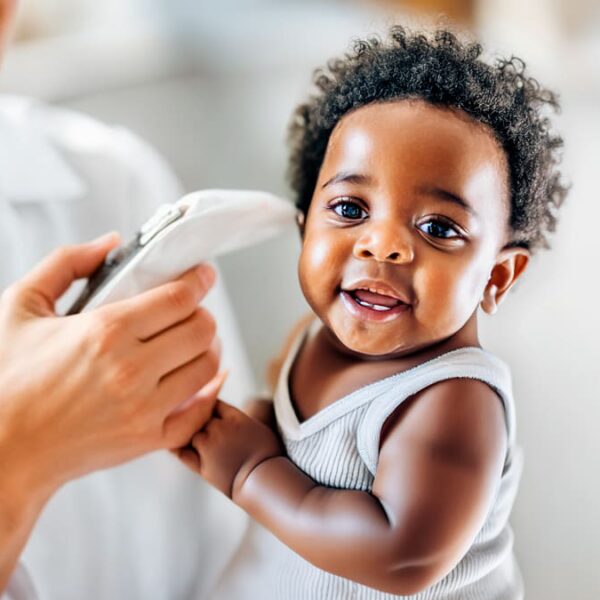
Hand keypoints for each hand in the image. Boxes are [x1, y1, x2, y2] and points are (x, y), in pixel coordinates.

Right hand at [0, 233, 220, 507]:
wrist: (2, 448)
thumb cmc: (9, 378)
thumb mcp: (22, 306)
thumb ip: (67, 263)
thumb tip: (111, 242)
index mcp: (105, 330)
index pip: (180, 297)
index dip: (200, 280)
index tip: (203, 275)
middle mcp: (130, 369)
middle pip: (202, 329)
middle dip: (203, 312)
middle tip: (193, 310)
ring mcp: (144, 407)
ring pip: (208, 366)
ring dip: (208, 348)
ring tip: (193, 342)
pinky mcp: (148, 438)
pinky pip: (201, 411)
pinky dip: (210, 391)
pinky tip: (203, 378)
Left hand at [179, 400, 283, 498]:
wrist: (266, 482)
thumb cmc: (267, 455)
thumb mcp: (257, 428)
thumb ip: (238, 418)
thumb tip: (228, 415)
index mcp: (235, 417)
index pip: (213, 403)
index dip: (210, 407)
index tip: (209, 410)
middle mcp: (220, 428)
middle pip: (201, 418)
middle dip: (201, 422)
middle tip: (203, 427)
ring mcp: (210, 446)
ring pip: (193, 435)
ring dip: (195, 437)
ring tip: (200, 443)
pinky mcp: (202, 466)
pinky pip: (183, 453)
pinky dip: (178, 449)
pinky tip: (175, 447)